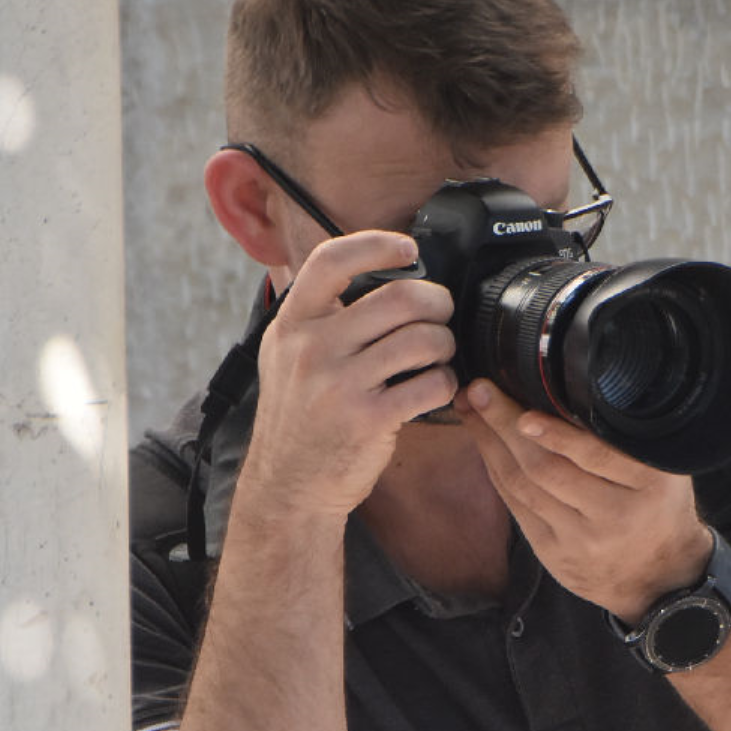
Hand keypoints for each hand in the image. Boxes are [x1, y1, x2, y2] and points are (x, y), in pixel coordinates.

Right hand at [240, 232, 457, 520]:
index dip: (376, 245)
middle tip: (442, 314)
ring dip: (445, 344)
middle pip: (399, 298)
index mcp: (292, 324)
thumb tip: (371, 274)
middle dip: (437, 303)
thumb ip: (317, 317)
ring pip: (423, 339)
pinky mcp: (368, 419)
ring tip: (440, 354)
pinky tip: (435, 387)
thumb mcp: (285, 356)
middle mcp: (311, 349)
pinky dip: (445, 383)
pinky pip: (431, 384)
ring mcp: (338, 385)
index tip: (407, 250)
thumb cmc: (299, 417)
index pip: (330, 261)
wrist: (289, 485)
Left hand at [455, 379, 710, 620]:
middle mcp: (614, 515)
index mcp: (648, 484)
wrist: (657, 576)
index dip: (556, 435)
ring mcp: (581, 539)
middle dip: (505, 426)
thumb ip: (624, 440)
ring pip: (524, 486)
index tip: (524, 414)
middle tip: (481, 391)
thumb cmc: (657, 506)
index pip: (595, 456)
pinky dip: (497, 470)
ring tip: (471, 410)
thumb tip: (562, 390)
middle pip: (548, 468)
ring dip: (491, 444)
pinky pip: (516, 506)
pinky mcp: (554, 554)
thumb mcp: (663, 469)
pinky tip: (485, 444)